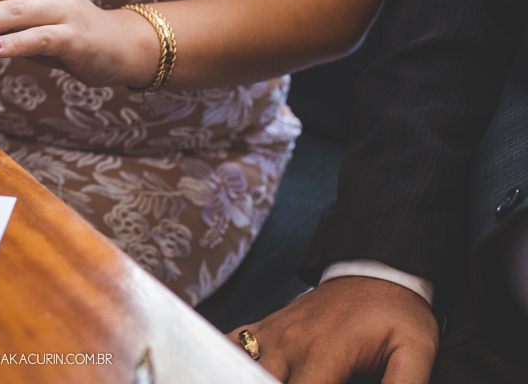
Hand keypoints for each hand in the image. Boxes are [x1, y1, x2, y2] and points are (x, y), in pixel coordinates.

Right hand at [227, 277, 438, 383]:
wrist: (375, 268)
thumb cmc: (396, 312)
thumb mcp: (415, 350)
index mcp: (323, 353)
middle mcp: (289, 343)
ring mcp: (271, 333)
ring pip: (237, 368)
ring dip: (241, 378)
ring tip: (243, 383)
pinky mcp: (265, 326)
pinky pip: (230, 344)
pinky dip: (224, 362)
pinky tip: (230, 373)